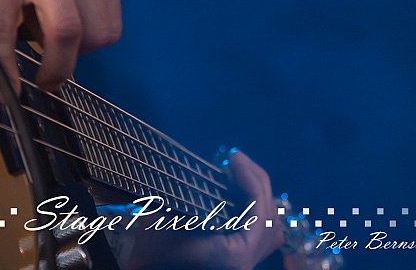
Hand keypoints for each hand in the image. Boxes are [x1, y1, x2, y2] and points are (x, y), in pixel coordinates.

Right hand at [0, 0, 120, 92]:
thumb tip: (71, 4)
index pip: (110, 23)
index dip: (88, 48)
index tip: (67, 53)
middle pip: (95, 38)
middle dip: (71, 62)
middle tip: (47, 66)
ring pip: (63, 40)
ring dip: (48, 71)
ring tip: (29, 78)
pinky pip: (6, 32)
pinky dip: (3, 62)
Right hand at [124, 150, 283, 269]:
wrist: (144, 263)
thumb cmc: (154, 245)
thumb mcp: (173, 215)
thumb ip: (203, 195)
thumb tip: (229, 166)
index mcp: (236, 257)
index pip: (260, 213)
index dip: (251, 179)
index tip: (232, 156)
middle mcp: (246, 264)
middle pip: (269, 217)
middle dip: (256, 181)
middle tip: (235, 158)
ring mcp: (245, 264)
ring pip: (271, 226)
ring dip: (259, 193)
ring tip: (238, 170)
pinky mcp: (239, 258)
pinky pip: (262, 234)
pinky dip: (257, 208)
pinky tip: (239, 190)